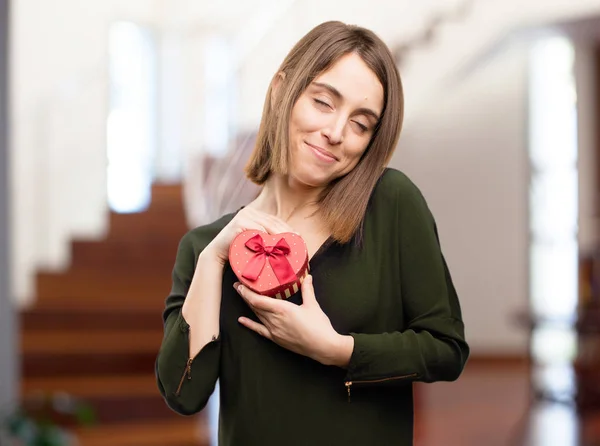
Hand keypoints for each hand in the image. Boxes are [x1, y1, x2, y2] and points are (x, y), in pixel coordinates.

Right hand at [203, 207, 296, 265]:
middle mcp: (250, 211)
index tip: (299, 237)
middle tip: (297, 241)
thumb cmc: (239, 249)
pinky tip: (274, 245)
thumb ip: (267, 237)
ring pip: (267, 225)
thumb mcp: (256, 240)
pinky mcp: (238, 223)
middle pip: (273, 222)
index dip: (288, 228)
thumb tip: (287, 240)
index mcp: (255, 213)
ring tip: (289, 245)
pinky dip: (266, 237)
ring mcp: (243, 215)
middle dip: (287, 232)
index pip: (275, 220)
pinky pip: (256, 230)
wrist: (218, 253)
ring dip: (279, 235)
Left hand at [235, 275, 353, 366]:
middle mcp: (274, 320)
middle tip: (237, 286)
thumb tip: (307, 276)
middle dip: (245, 296)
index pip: (258, 300)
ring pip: (257, 315)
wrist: (323, 347)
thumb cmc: (318, 326)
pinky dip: (250, 325)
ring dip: (248, 306)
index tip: (239, 284)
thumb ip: (307, 289)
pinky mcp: (276, 338)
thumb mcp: (312, 305)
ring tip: (241, 296)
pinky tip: (241, 320)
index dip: (246, 292)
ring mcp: (274, 330)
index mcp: (282, 309)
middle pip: (255, 306)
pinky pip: (259, 330)